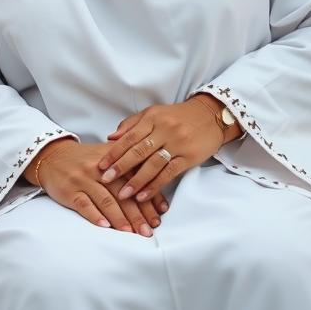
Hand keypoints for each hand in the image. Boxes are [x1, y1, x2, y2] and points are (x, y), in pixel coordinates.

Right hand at [29, 139, 166, 236]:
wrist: (52, 156)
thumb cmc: (85, 160)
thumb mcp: (107, 155)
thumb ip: (129, 166)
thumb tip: (154, 189)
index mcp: (111, 158)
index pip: (134, 178)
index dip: (148, 196)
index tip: (159, 214)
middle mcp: (98, 168)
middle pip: (122, 192)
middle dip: (138, 213)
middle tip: (149, 230)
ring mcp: (82, 179)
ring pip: (105, 200)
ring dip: (120, 218)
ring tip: (132, 233)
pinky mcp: (69, 190)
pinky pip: (83, 204)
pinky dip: (95, 216)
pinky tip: (105, 227)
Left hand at [96, 96, 236, 203]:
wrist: (210, 115)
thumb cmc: (177, 116)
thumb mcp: (153, 113)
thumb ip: (131, 125)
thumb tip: (111, 138)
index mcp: (152, 118)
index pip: (129, 137)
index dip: (114, 152)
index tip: (100, 165)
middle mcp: (163, 130)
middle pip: (138, 151)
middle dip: (120, 167)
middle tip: (105, 180)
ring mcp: (177, 144)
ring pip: (153, 164)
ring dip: (136, 181)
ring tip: (123, 194)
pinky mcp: (188, 157)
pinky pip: (169, 173)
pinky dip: (155, 185)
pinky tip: (144, 196)